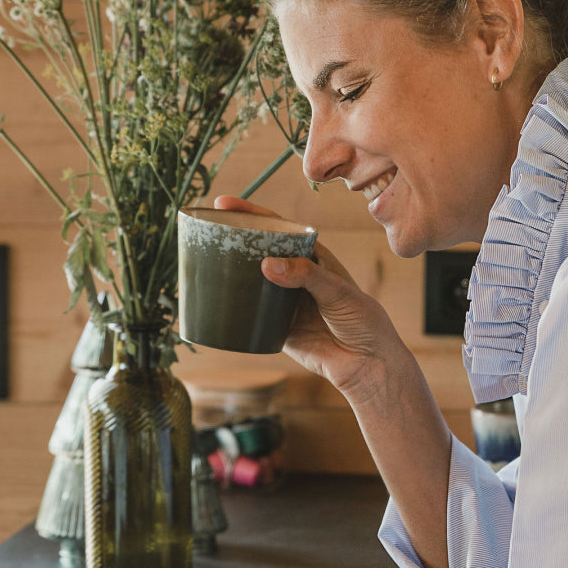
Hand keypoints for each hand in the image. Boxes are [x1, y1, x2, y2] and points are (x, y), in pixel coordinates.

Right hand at [213, 195, 410, 401]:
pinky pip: (249, 315)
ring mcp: (283, 302)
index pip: (279, 228)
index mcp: (311, 257)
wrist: (366, 364)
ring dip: (229, 273)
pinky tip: (212, 301)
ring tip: (201, 262)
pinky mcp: (275, 328)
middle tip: (205, 228)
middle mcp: (294, 276)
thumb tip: (266, 264)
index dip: (252, 214)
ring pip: (250, 282)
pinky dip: (233, 308)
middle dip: (233, 239)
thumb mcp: (337, 290)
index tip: (225, 203)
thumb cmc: (361, 319)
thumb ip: (305, 275)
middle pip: (258, 252)